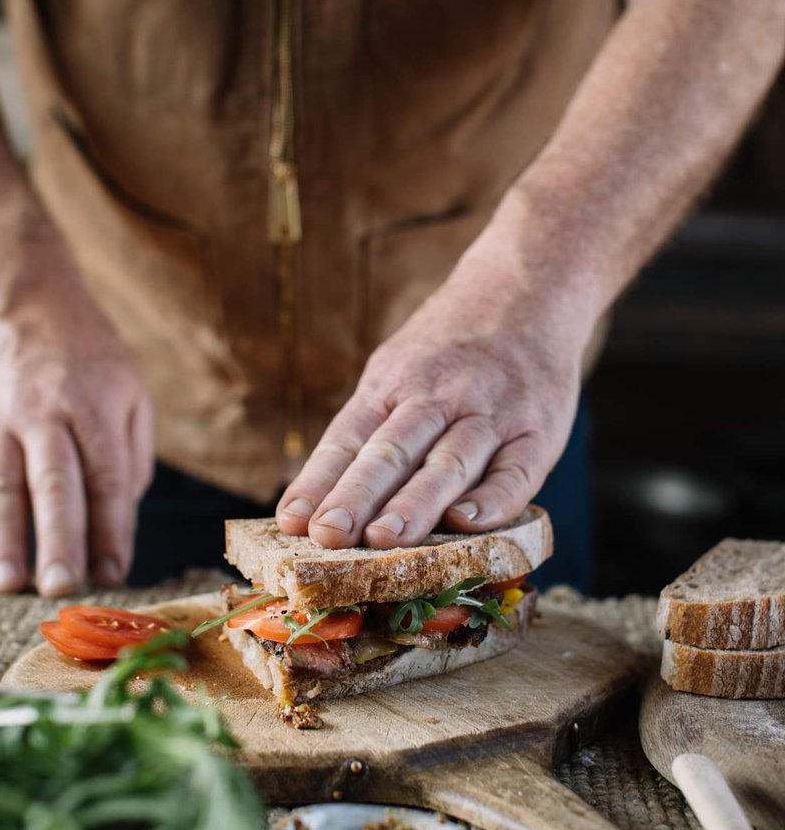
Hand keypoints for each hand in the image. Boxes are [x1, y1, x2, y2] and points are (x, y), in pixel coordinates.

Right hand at [0, 267, 153, 596]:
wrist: (27, 300)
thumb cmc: (90, 356)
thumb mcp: (132, 393)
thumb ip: (130, 457)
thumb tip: (119, 521)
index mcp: (96, 404)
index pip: (107, 479)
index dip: (111, 529)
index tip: (113, 574)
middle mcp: (47, 412)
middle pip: (55, 484)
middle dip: (59, 539)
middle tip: (64, 588)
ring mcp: (4, 418)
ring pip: (4, 485)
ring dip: (6, 539)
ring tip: (8, 583)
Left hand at [276, 214, 595, 548]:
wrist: (526, 291)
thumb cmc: (447, 350)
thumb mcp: (397, 369)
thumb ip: (367, 429)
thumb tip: (314, 500)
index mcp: (393, 385)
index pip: (348, 438)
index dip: (318, 481)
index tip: (291, 521)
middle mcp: (439, 397)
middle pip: (393, 451)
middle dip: (358, 495)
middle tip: (330, 535)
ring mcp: (491, 413)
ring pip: (449, 461)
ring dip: (416, 502)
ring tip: (384, 539)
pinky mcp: (538, 432)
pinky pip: (516, 471)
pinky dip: (493, 499)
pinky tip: (467, 523)